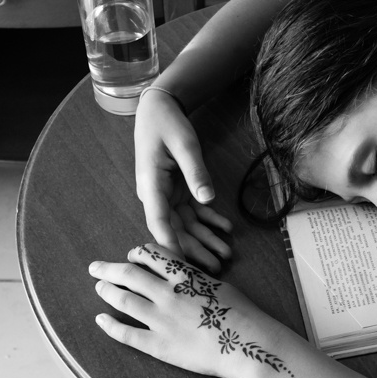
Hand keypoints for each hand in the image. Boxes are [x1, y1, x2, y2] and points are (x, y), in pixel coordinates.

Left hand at [90, 244, 296, 377]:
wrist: (247, 344)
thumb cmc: (241, 313)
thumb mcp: (218, 284)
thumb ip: (194, 279)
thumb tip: (181, 277)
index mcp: (184, 275)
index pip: (151, 255)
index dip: (136, 253)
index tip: (130, 256)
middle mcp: (167, 293)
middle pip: (129, 274)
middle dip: (108, 269)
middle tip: (95, 267)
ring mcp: (161, 320)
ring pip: (123, 300)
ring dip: (107, 291)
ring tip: (99, 288)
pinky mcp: (158, 345)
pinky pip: (126, 334)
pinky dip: (110, 326)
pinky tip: (100, 320)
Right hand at [134, 89, 230, 270]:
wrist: (159, 109)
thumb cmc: (167, 124)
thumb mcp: (184, 144)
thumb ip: (195, 172)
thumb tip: (206, 199)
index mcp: (150, 185)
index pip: (158, 221)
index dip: (170, 243)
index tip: (182, 264)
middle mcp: (156, 195)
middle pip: (175, 229)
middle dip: (194, 250)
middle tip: (215, 268)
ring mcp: (166, 194)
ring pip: (186, 224)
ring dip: (205, 239)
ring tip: (225, 254)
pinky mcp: (177, 191)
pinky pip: (194, 211)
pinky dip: (209, 220)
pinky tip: (226, 229)